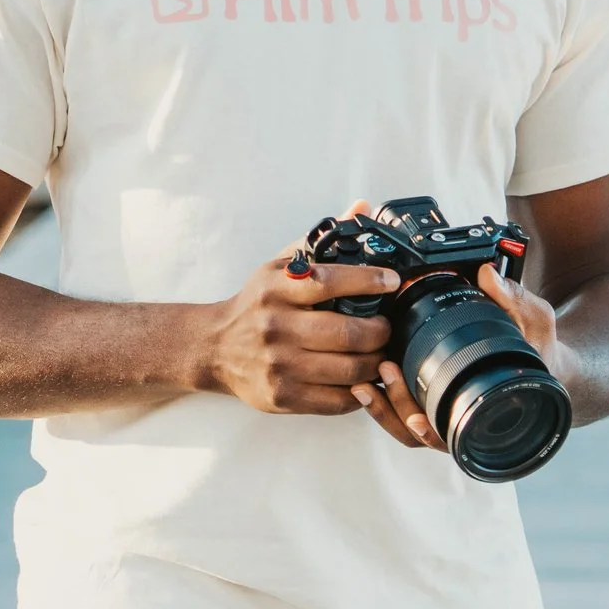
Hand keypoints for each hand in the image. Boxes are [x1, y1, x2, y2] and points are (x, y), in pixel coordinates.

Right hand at [199, 204, 398, 415]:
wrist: (215, 347)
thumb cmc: (256, 304)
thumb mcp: (281, 267)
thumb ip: (322, 242)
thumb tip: (361, 208)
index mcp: (276, 288)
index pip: (330, 281)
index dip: (369, 280)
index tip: (392, 281)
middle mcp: (276, 327)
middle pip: (348, 333)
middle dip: (381, 331)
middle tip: (388, 326)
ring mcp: (279, 365)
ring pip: (349, 370)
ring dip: (376, 362)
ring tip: (381, 353)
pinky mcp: (282, 397)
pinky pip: (337, 400)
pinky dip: (360, 391)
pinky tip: (364, 379)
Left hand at [353, 265, 578, 452]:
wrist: (544, 362)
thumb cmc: (539, 349)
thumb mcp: (536, 321)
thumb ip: (513, 299)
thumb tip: (485, 274)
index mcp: (490, 408)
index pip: (456, 433)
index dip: (432, 431)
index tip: (414, 418)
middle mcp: (466, 419)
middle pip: (421, 435)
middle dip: (397, 409)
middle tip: (386, 373)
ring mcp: (446, 413)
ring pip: (406, 429)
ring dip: (383, 409)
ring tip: (364, 384)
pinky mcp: (431, 399)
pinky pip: (402, 412)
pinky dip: (383, 402)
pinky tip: (365, 383)